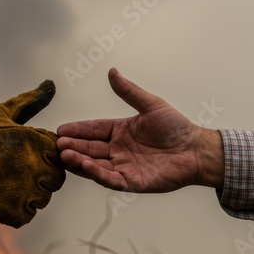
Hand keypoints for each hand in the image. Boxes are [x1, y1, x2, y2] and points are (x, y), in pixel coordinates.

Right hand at [0, 80, 65, 228]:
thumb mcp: (3, 112)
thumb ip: (31, 101)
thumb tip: (51, 84)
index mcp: (38, 143)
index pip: (59, 156)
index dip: (43, 158)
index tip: (24, 157)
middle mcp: (37, 167)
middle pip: (54, 180)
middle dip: (38, 178)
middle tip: (12, 172)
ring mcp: (27, 191)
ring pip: (41, 199)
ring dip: (26, 195)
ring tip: (3, 185)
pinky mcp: (14, 211)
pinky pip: (26, 215)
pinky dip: (14, 210)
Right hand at [57, 69, 223, 192]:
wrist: (196, 149)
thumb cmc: (177, 128)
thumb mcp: (151, 105)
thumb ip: (129, 91)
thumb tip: (112, 71)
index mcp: (120, 132)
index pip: (93, 130)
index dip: (77, 130)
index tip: (60, 130)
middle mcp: (118, 150)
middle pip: (90, 149)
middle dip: (73, 147)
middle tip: (58, 144)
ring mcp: (124, 167)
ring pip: (95, 165)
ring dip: (79, 161)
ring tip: (65, 155)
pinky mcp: (132, 182)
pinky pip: (111, 179)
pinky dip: (97, 174)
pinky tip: (86, 166)